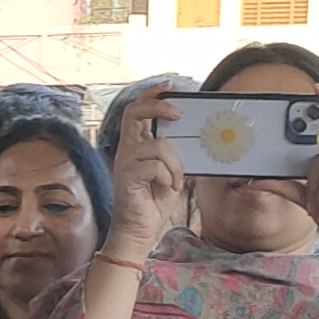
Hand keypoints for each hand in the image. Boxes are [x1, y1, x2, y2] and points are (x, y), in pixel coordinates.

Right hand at [105, 82, 187, 260]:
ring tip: (174, 182)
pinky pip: (156, 166)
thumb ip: (174, 155)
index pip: (136, 111)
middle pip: (134, 112)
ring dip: (175, 165)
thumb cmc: (152, 204)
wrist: (138, 232)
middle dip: (158, 107)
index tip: (168, 87)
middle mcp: (126, 151)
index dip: (150, 95)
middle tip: (178, 115)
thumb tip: (194, 138)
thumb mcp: (170, 173)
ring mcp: (125, 163)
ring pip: (158, 146)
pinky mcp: (127, 178)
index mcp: (135, 147)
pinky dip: (168, 177)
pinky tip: (167, 189)